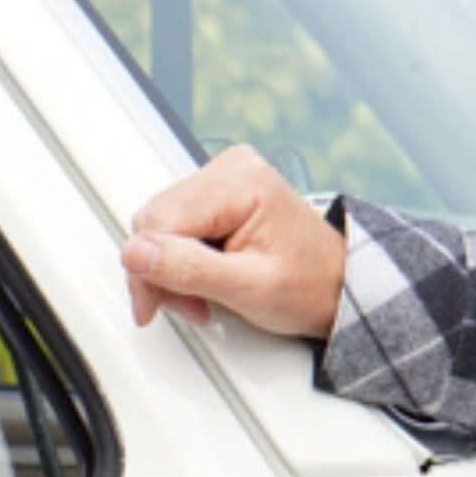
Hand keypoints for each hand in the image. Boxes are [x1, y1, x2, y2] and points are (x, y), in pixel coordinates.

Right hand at [120, 146, 345, 338]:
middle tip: (190, 305)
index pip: (160, 222)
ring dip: (171, 269)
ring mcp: (226, 178)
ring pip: (161, 226)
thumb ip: (190, 269)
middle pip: (156, 222)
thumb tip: (136, 252)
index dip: (148, 270)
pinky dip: (182, 259)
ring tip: (203, 296)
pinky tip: (204, 278)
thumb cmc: (310, 287)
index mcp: (242, 182)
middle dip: (162, 272)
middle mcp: (232, 169)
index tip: (152, 307)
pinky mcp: (221, 194)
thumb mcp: (249, 288)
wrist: (338, 287)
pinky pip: (177, 225)